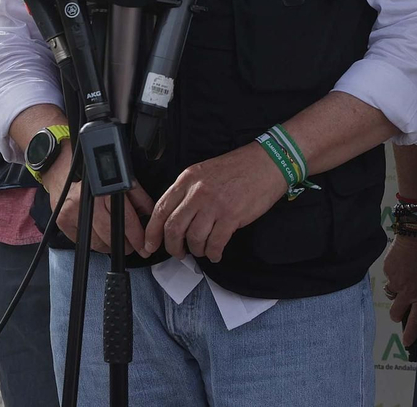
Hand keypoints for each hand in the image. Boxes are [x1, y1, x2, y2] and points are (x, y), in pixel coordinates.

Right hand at [40, 146, 154, 255]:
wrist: (64, 169)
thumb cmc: (96, 173)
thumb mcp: (122, 179)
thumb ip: (138, 198)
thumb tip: (150, 217)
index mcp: (105, 190)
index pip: (125, 220)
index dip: (136, 237)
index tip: (144, 246)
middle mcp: (87, 201)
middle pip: (111, 234)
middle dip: (126, 244)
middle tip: (133, 245)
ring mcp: (73, 212)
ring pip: (98, 242)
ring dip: (111, 245)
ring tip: (117, 238)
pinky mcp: (63, 221)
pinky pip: (85, 242)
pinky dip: (96, 243)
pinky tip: (101, 234)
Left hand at [142, 143, 288, 261]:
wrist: (267, 163)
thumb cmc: (238, 168)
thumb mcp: (205, 173)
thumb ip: (188, 192)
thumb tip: (175, 219)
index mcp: (187, 179)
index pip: (160, 210)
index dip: (152, 232)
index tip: (149, 245)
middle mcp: (197, 192)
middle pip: (173, 228)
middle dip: (173, 247)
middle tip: (178, 253)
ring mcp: (214, 205)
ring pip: (194, 239)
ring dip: (196, 250)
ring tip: (202, 250)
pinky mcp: (231, 216)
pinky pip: (215, 244)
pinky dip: (213, 253)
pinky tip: (215, 253)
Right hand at [383, 234, 416, 344]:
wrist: (416, 237)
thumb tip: (414, 297)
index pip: (416, 319)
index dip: (411, 332)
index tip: (406, 342)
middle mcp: (407, 291)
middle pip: (395, 311)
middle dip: (396, 313)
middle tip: (398, 308)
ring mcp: (395, 281)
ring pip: (391, 291)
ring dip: (396, 287)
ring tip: (404, 273)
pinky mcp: (387, 271)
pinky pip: (388, 276)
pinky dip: (393, 272)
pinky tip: (400, 262)